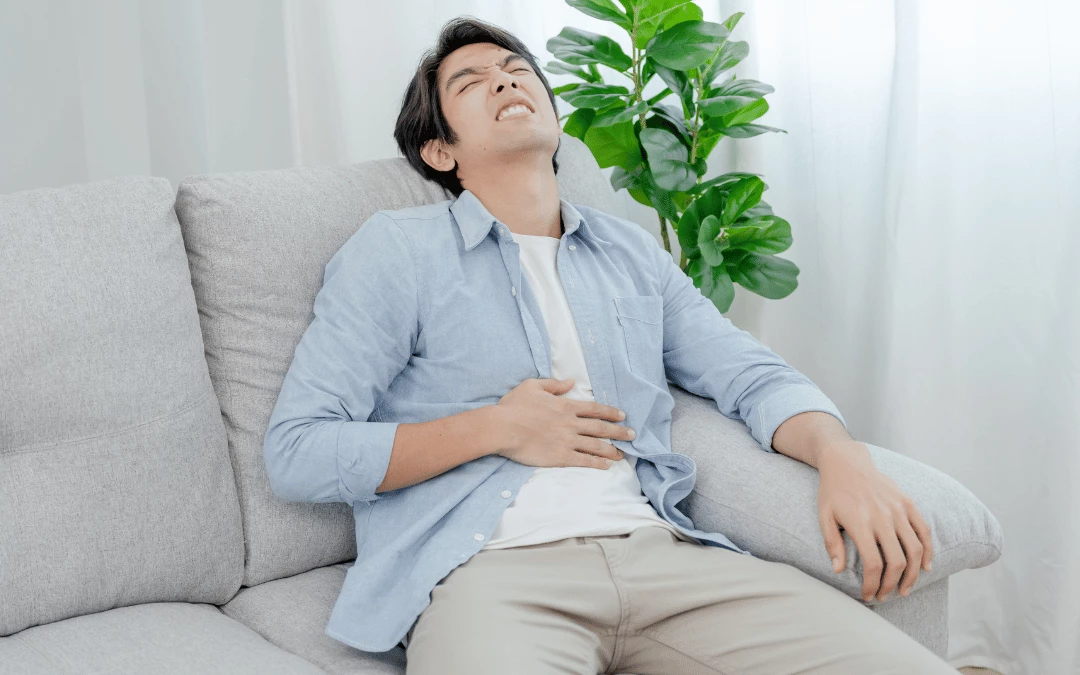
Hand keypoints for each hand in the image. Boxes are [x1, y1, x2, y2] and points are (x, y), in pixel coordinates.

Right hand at [494, 377, 632, 469]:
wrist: (502, 428)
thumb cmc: (514, 406)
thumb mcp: (532, 386)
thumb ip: (554, 384)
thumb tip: (571, 382)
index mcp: (565, 406)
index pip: (595, 409)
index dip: (611, 412)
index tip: (622, 416)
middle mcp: (570, 423)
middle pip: (601, 428)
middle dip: (619, 432)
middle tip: (632, 435)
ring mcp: (567, 441)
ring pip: (596, 446)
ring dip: (612, 450)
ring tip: (623, 454)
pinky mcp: (560, 457)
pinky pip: (584, 461)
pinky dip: (597, 463)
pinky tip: (607, 466)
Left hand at [816, 440, 933, 602]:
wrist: (847, 462)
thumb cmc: (832, 492)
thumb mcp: (824, 516)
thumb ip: (832, 544)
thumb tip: (837, 571)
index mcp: (860, 522)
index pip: (873, 563)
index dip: (872, 584)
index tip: (868, 595)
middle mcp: (882, 517)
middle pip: (896, 561)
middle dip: (891, 585)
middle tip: (884, 595)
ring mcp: (898, 509)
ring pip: (915, 550)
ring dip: (912, 574)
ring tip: (905, 589)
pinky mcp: (908, 503)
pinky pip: (924, 531)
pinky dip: (928, 551)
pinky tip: (925, 567)